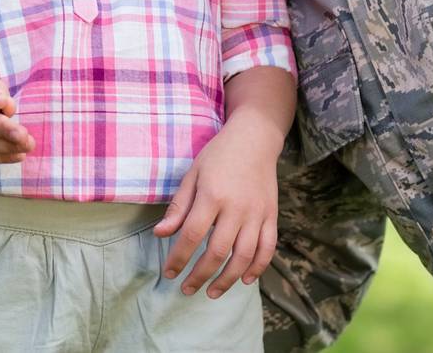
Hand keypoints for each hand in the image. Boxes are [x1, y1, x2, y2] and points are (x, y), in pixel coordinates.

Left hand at [154, 117, 281, 298]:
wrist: (255, 138)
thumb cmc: (218, 155)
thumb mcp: (192, 174)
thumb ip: (178, 207)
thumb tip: (160, 234)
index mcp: (212, 195)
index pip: (192, 235)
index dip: (178, 258)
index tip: (168, 273)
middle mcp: (236, 208)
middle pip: (218, 252)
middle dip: (200, 275)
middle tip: (186, 289)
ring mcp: (257, 213)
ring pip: (244, 256)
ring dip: (227, 279)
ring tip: (212, 292)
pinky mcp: (272, 216)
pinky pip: (268, 248)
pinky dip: (258, 267)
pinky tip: (245, 279)